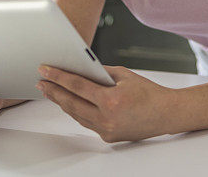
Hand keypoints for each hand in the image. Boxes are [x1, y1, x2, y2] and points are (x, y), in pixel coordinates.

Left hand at [36, 65, 175, 142]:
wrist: (167, 114)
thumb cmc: (149, 93)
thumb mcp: (125, 75)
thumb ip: (101, 73)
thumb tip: (81, 69)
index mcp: (111, 100)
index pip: (77, 86)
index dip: (58, 77)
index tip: (45, 70)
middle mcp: (106, 118)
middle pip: (71, 103)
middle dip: (54, 91)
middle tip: (41, 81)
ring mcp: (106, 130)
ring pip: (77, 115)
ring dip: (63, 102)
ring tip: (51, 91)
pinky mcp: (108, 137)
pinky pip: (87, 122)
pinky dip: (77, 111)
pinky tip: (70, 103)